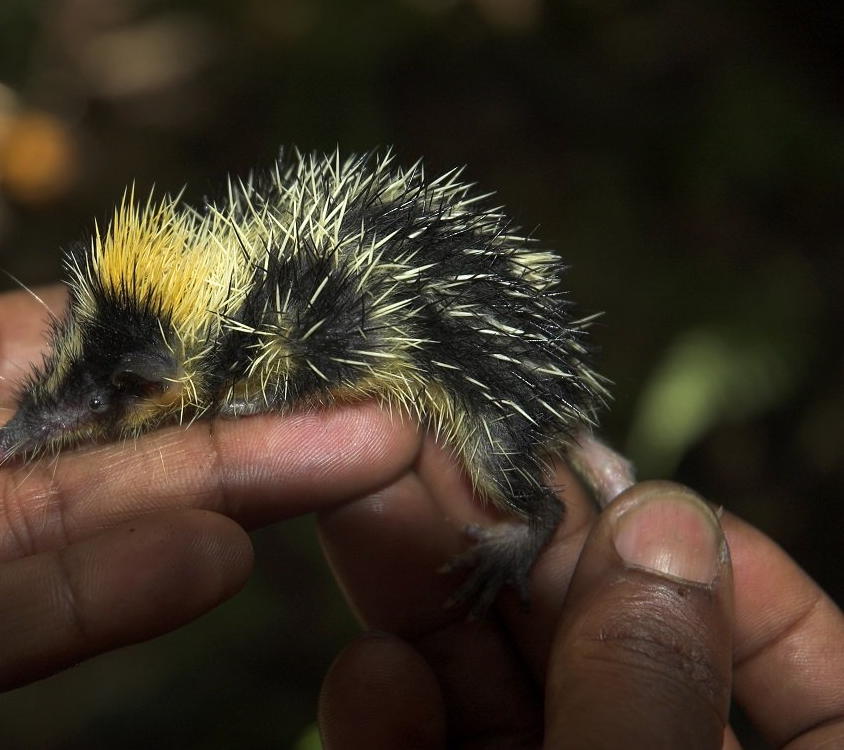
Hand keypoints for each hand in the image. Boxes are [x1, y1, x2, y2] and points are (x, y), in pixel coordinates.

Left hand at [0, 288, 423, 747]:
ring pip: (50, 542)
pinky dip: (93, 590)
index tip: (251, 325)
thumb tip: (37, 325)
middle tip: (366, 414)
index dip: (131, 339)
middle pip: (67, 460)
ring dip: (203, 503)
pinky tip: (209, 551)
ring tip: (342, 468)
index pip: (5, 364)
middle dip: (222, 430)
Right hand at [316, 438, 843, 747]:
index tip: (617, 484)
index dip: (721, 562)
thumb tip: (659, 521)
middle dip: (519, 548)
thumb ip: (647, 689)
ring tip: (367, 504)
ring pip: (504, 695)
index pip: (798, 659)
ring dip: (434, 609)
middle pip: (607, 650)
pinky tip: (373, 674)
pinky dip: (397, 723)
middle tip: (435, 444)